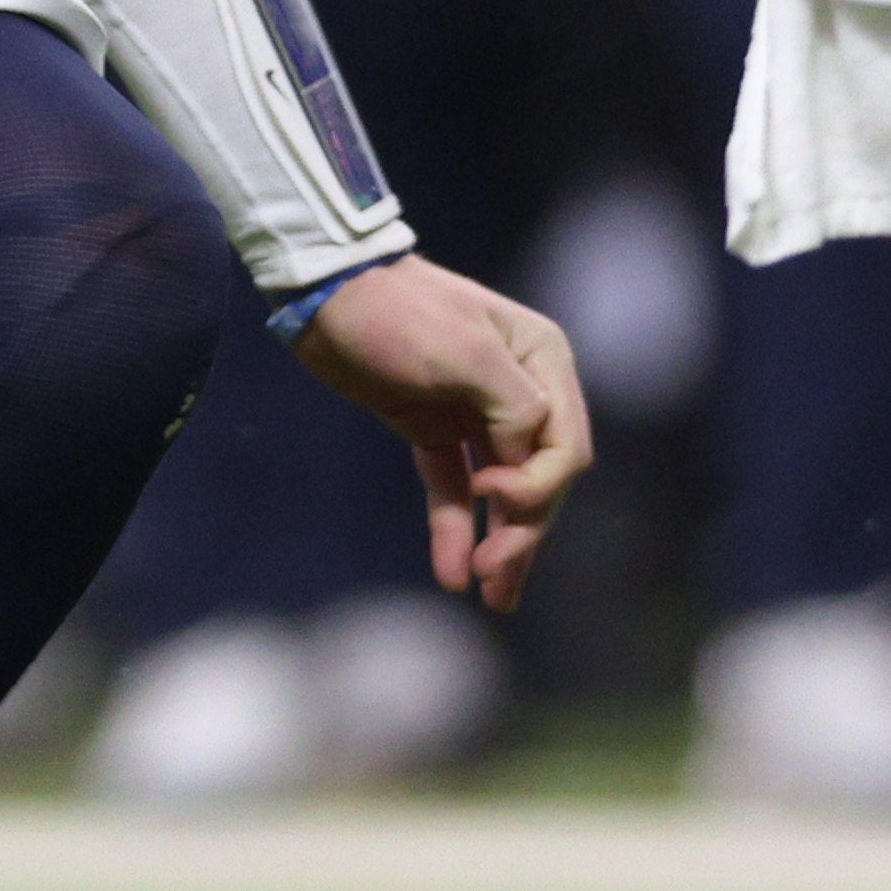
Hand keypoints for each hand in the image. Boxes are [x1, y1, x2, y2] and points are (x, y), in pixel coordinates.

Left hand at [284, 253, 590, 613]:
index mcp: (542, 363)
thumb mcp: (464, 350)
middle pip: (539, 480)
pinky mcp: (434, 430)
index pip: (565, 448)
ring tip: (490, 596)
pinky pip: (453, 488)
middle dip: (522, 531)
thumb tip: (530, 458)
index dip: (538, 486)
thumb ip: (513, 405)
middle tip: (495, 577)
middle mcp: (520, 391)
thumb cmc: (398, 311)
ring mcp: (478, 414)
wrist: (324, 293)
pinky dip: (455, 528)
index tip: (490, 493)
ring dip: (499, 543)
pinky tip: (451, 571)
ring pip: (499, 494)